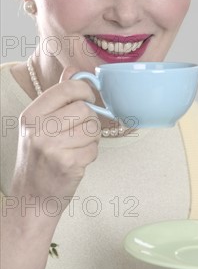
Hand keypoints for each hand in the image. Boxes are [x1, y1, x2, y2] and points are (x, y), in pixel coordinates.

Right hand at [10, 66, 100, 216]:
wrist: (31, 198)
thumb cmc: (39, 158)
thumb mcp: (40, 124)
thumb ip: (58, 97)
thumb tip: (73, 70)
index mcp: (32, 115)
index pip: (68, 88)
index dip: (85, 91)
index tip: (87, 100)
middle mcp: (39, 129)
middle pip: (85, 109)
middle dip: (89, 120)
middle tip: (78, 132)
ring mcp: (53, 147)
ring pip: (93, 128)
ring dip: (91, 139)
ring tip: (76, 147)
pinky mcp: (68, 164)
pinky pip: (94, 149)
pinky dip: (90, 155)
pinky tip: (76, 161)